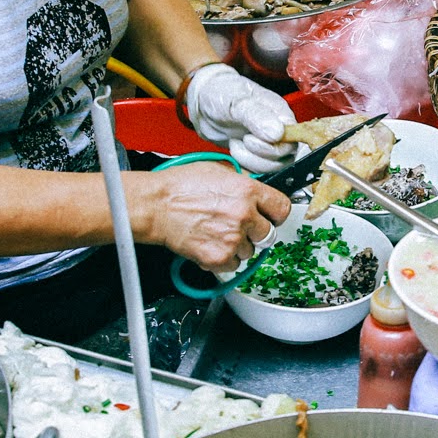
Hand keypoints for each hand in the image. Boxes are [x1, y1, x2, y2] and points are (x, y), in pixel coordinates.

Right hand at [136, 163, 289, 272]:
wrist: (155, 206)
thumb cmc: (179, 186)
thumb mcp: (218, 171)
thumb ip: (243, 184)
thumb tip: (257, 193)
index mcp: (248, 191)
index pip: (282, 208)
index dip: (275, 214)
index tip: (269, 216)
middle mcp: (244, 215)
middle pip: (269, 234)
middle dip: (256, 232)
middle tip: (238, 227)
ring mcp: (233, 239)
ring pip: (250, 251)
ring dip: (238, 246)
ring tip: (217, 233)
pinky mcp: (219, 258)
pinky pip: (234, 265)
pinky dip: (224, 259)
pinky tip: (210, 244)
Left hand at [181, 65, 295, 171]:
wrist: (203, 102)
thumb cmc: (221, 93)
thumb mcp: (236, 101)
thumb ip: (257, 116)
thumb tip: (278, 133)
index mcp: (280, 112)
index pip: (292, 139)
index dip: (273, 146)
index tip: (249, 139)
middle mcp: (280, 128)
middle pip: (285, 156)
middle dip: (260, 156)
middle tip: (241, 141)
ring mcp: (269, 143)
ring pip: (274, 166)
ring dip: (252, 161)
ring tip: (236, 144)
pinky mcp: (257, 154)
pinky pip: (260, 169)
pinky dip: (246, 165)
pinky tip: (235, 149)